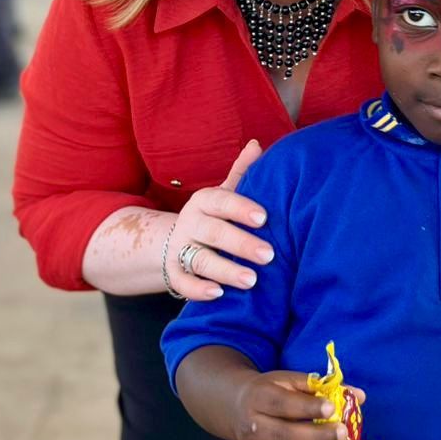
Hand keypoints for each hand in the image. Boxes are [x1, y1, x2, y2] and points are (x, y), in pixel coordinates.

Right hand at [162, 140, 271, 301]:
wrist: (171, 242)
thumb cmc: (212, 218)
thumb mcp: (223, 195)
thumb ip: (241, 173)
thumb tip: (257, 145)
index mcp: (204, 202)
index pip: (221, 202)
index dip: (241, 208)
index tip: (264, 218)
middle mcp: (189, 224)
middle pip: (214, 233)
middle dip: (241, 244)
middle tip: (269, 255)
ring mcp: (178, 250)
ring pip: (200, 260)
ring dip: (225, 270)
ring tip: (252, 281)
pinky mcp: (173, 274)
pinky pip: (182, 284)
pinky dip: (198, 290)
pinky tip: (219, 295)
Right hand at [233, 369, 362, 439]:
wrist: (240, 409)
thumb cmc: (274, 393)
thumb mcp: (291, 381)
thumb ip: (323, 387)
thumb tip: (359, 396)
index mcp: (258, 398)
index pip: (281, 404)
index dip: (308, 407)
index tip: (332, 408)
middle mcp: (252, 428)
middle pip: (285, 438)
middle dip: (319, 438)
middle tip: (344, 434)